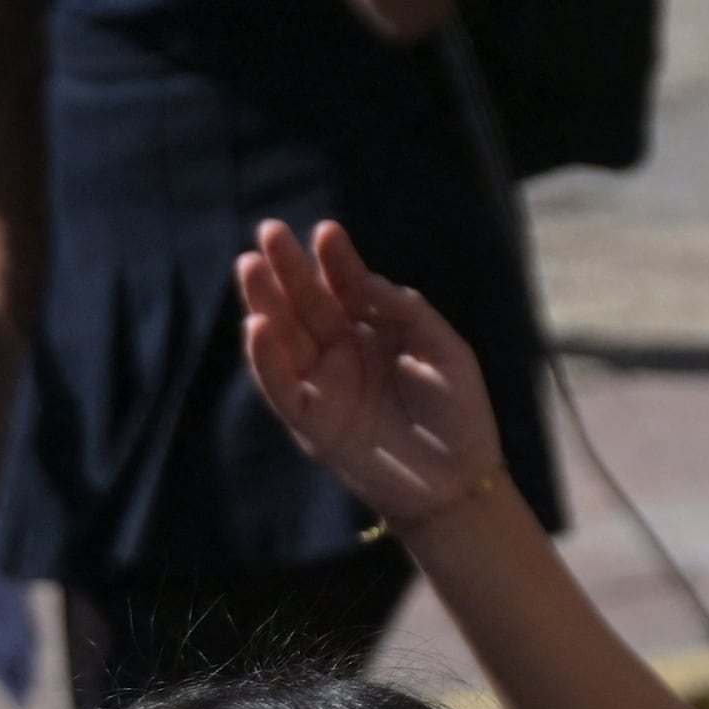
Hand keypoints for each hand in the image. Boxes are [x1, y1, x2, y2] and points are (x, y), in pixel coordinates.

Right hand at [235, 217, 507, 531]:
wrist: (456, 478)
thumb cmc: (458, 411)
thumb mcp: (444, 348)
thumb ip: (405, 311)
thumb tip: (363, 281)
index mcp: (375, 331)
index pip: (346, 288)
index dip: (334, 260)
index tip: (325, 231)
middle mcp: (342, 353)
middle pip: (306, 304)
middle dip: (287, 268)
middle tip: (268, 231)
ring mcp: (323, 385)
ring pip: (283, 337)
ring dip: (264, 302)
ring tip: (250, 266)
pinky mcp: (310, 421)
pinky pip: (280, 386)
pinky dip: (265, 358)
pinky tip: (257, 326)